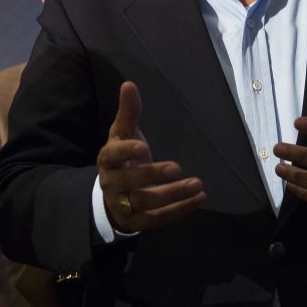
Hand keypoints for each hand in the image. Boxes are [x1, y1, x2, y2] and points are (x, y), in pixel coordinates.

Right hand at [97, 81, 204, 231]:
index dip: (126, 151)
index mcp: (107, 159)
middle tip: (177, 167)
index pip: (111, 155)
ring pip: (145, 203)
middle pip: (129, 182)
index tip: (144, 146)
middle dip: (152, 175)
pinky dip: (179, 210)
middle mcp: (111, 184)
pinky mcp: (136, 222)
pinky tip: (199, 198)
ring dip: (173, 194)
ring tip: (197, 184)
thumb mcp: (123, 134)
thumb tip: (129, 84)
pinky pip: (157, 219)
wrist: (113, 194)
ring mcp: (122, 205)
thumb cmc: (123, 157)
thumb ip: (129, 112)